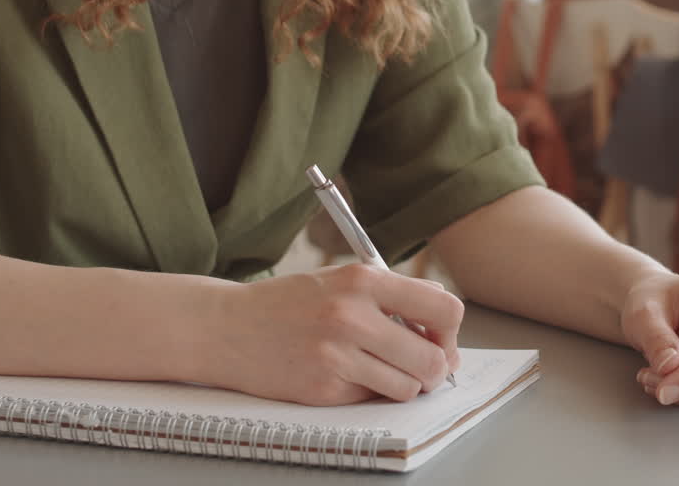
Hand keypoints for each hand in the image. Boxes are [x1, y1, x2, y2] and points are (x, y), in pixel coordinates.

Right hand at [199, 264, 463, 405]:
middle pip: (434, 358)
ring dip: (405, 384)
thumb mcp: (344, 279)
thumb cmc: (292, 303)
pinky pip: (373, 399)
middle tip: (424, 366)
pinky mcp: (323, 389)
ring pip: (409, 386)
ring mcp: (337, 355)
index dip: (451, 331)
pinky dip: (370, 392)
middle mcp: (352, 316)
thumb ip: (396, 294)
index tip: (441, 338)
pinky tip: (347, 374)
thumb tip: (446, 325)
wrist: (228, 328)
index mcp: (363, 280)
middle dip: (437, 368)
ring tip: (383, 369)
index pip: (443, 308)